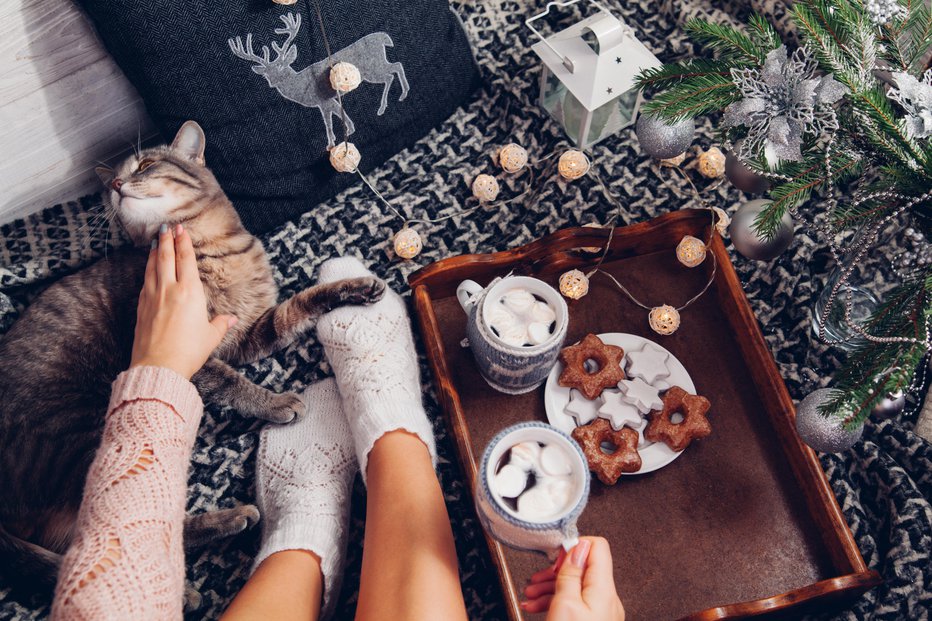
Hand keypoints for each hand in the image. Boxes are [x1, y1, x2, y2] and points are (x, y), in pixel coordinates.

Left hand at [130, 223, 236, 378]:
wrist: (159, 367)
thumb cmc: (188, 352)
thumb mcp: (211, 337)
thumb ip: (220, 324)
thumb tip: (230, 319)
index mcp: (190, 293)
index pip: (186, 260)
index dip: (184, 243)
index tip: (181, 229)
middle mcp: (170, 290)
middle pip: (166, 257)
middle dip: (167, 240)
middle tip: (166, 227)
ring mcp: (153, 297)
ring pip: (152, 267)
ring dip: (155, 251)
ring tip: (155, 240)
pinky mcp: (141, 308)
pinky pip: (145, 281)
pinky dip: (147, 269)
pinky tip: (148, 267)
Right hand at [522, 537, 624, 620]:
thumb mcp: (565, 604)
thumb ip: (571, 573)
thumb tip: (578, 546)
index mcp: (603, 589)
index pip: (598, 547)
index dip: (574, 546)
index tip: (555, 556)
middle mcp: (607, 599)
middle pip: (583, 569)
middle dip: (555, 571)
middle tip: (537, 578)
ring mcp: (602, 612)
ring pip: (576, 588)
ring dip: (551, 588)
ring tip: (531, 595)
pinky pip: (577, 604)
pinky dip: (557, 602)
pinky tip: (538, 606)